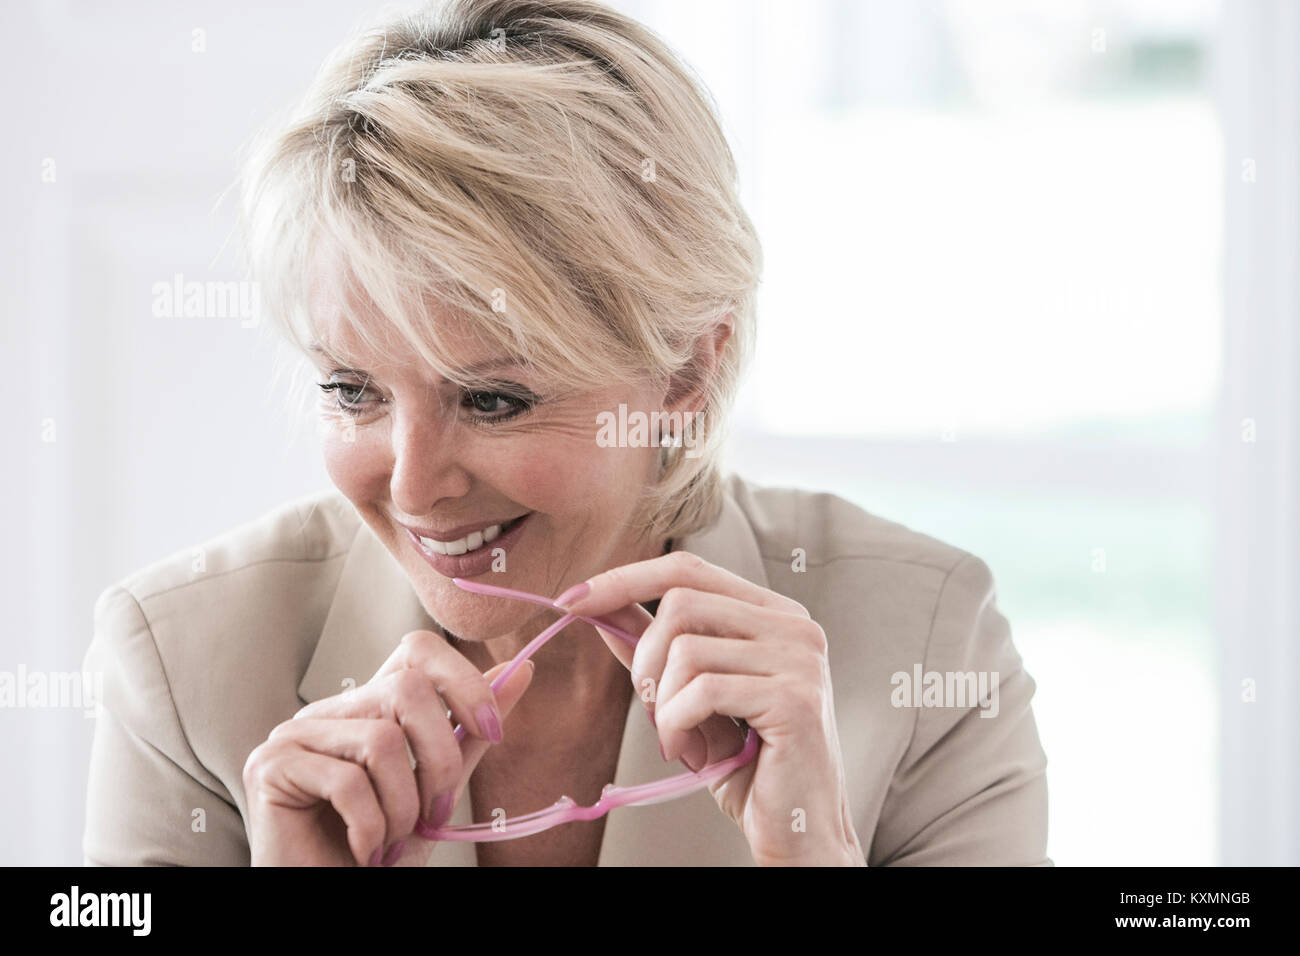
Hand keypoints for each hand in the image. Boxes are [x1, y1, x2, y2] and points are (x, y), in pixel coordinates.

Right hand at [243, 630, 532, 865]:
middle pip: (408, 689)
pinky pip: (347, 782)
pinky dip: (370, 827)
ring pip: (382, 740)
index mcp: (366, 710)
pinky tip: (363, 852)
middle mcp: (328, 712)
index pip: (416, 651)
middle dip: (442, 759)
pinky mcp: (269, 767)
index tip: (492, 730)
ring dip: (403, 807)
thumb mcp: (438, 790)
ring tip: (389, 842)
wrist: (332, 901)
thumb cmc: (381, 854)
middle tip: (435, 813)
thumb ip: (471, 734)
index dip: (463, 680)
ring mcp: (293, 734)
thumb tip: (520, 671)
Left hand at [555, 550, 865, 865]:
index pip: (688, 570)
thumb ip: (657, 649)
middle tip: (653, 709)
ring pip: (685, 649)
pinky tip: (691, 753)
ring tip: (680, 741)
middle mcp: (795, 627)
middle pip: (680, 603)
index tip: (573, 601)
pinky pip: (701, 691)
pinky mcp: (793, 698)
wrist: (799, 830)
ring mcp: (800, 660)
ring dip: (663, 705)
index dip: (625, 579)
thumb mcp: (695, 699)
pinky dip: (676, 725)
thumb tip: (602, 608)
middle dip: (644, 660)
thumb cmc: (752, 767)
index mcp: (775, 615)